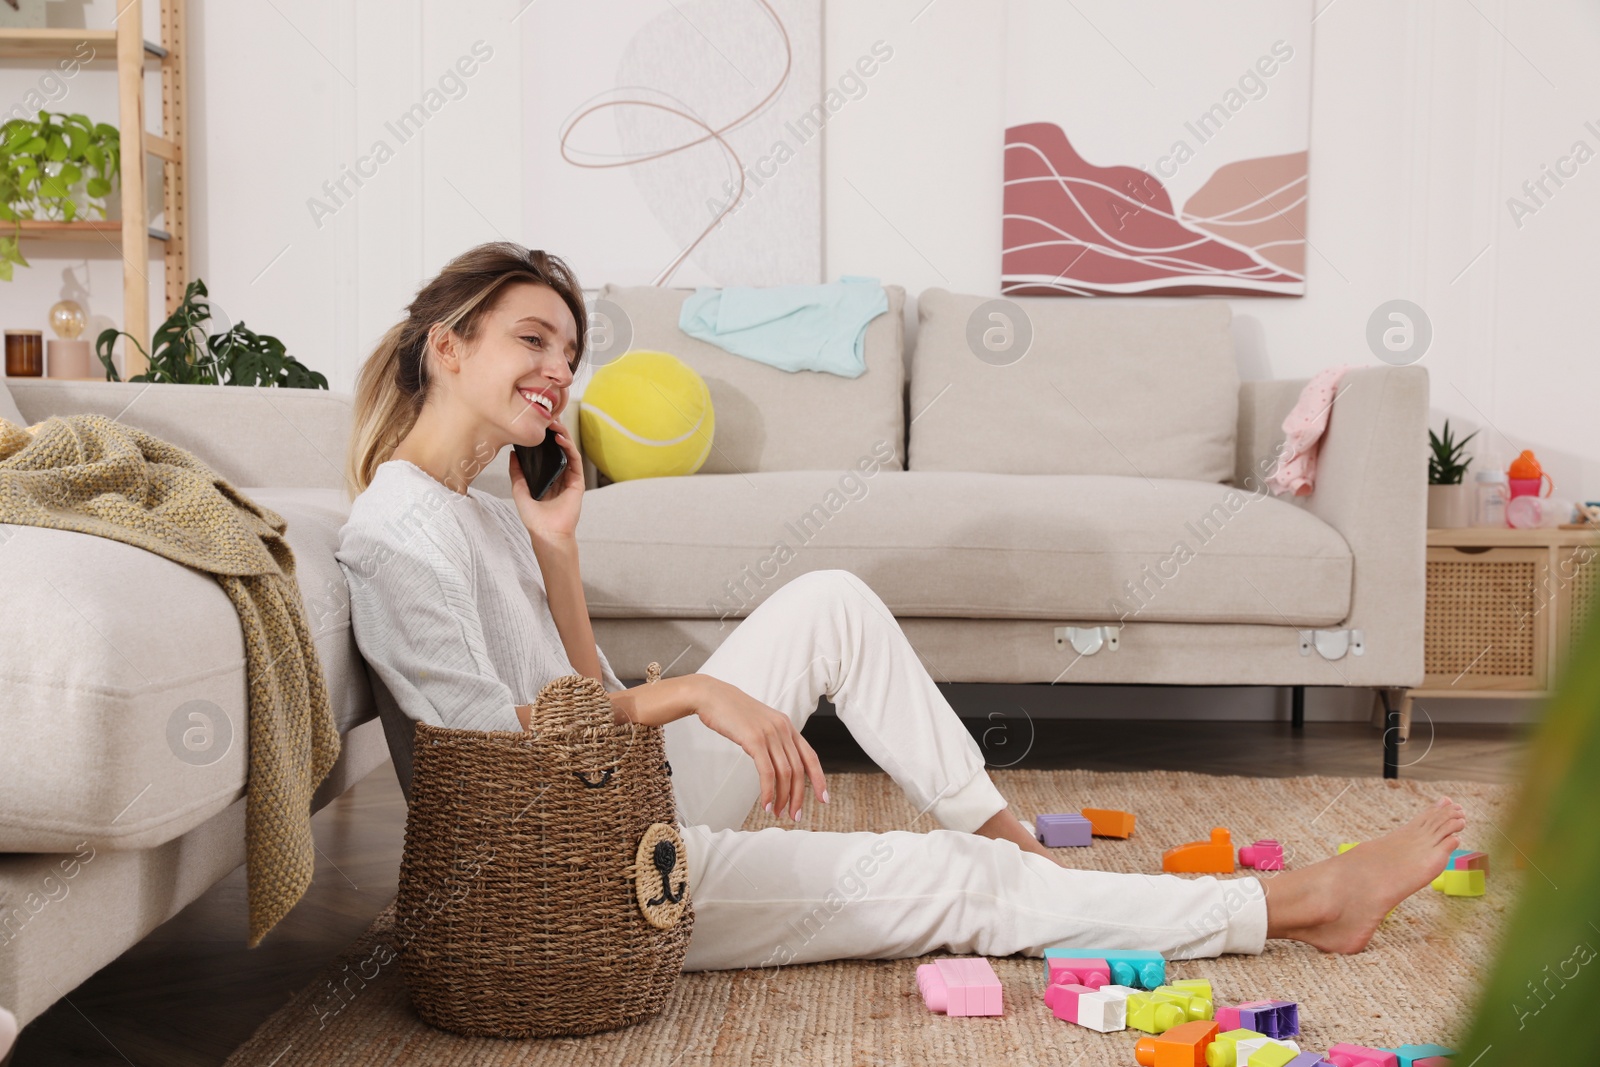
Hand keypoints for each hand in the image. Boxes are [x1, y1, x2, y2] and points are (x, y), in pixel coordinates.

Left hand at [508, 418, 584, 542]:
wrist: (546, 533)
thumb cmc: (534, 518)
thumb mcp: (519, 490)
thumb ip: (516, 473)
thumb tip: (512, 453)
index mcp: (546, 476)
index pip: (546, 452)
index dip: (542, 438)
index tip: (535, 424)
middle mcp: (559, 475)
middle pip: (558, 448)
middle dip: (553, 432)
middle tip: (546, 417)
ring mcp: (569, 477)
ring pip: (568, 450)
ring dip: (562, 435)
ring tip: (554, 424)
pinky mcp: (577, 482)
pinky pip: (575, 460)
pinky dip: (569, 447)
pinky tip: (561, 439)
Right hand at [692, 675, 827, 822]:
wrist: (712, 696)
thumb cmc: (732, 712)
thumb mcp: (760, 723)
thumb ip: (773, 738)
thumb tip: (779, 761)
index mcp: (787, 726)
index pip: (811, 756)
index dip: (819, 779)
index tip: (823, 798)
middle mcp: (783, 729)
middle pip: (798, 770)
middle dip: (798, 796)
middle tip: (794, 815)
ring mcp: (770, 734)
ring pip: (785, 773)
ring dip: (783, 797)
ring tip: (778, 813)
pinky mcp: (754, 740)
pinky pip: (767, 772)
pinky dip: (769, 791)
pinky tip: (767, 804)